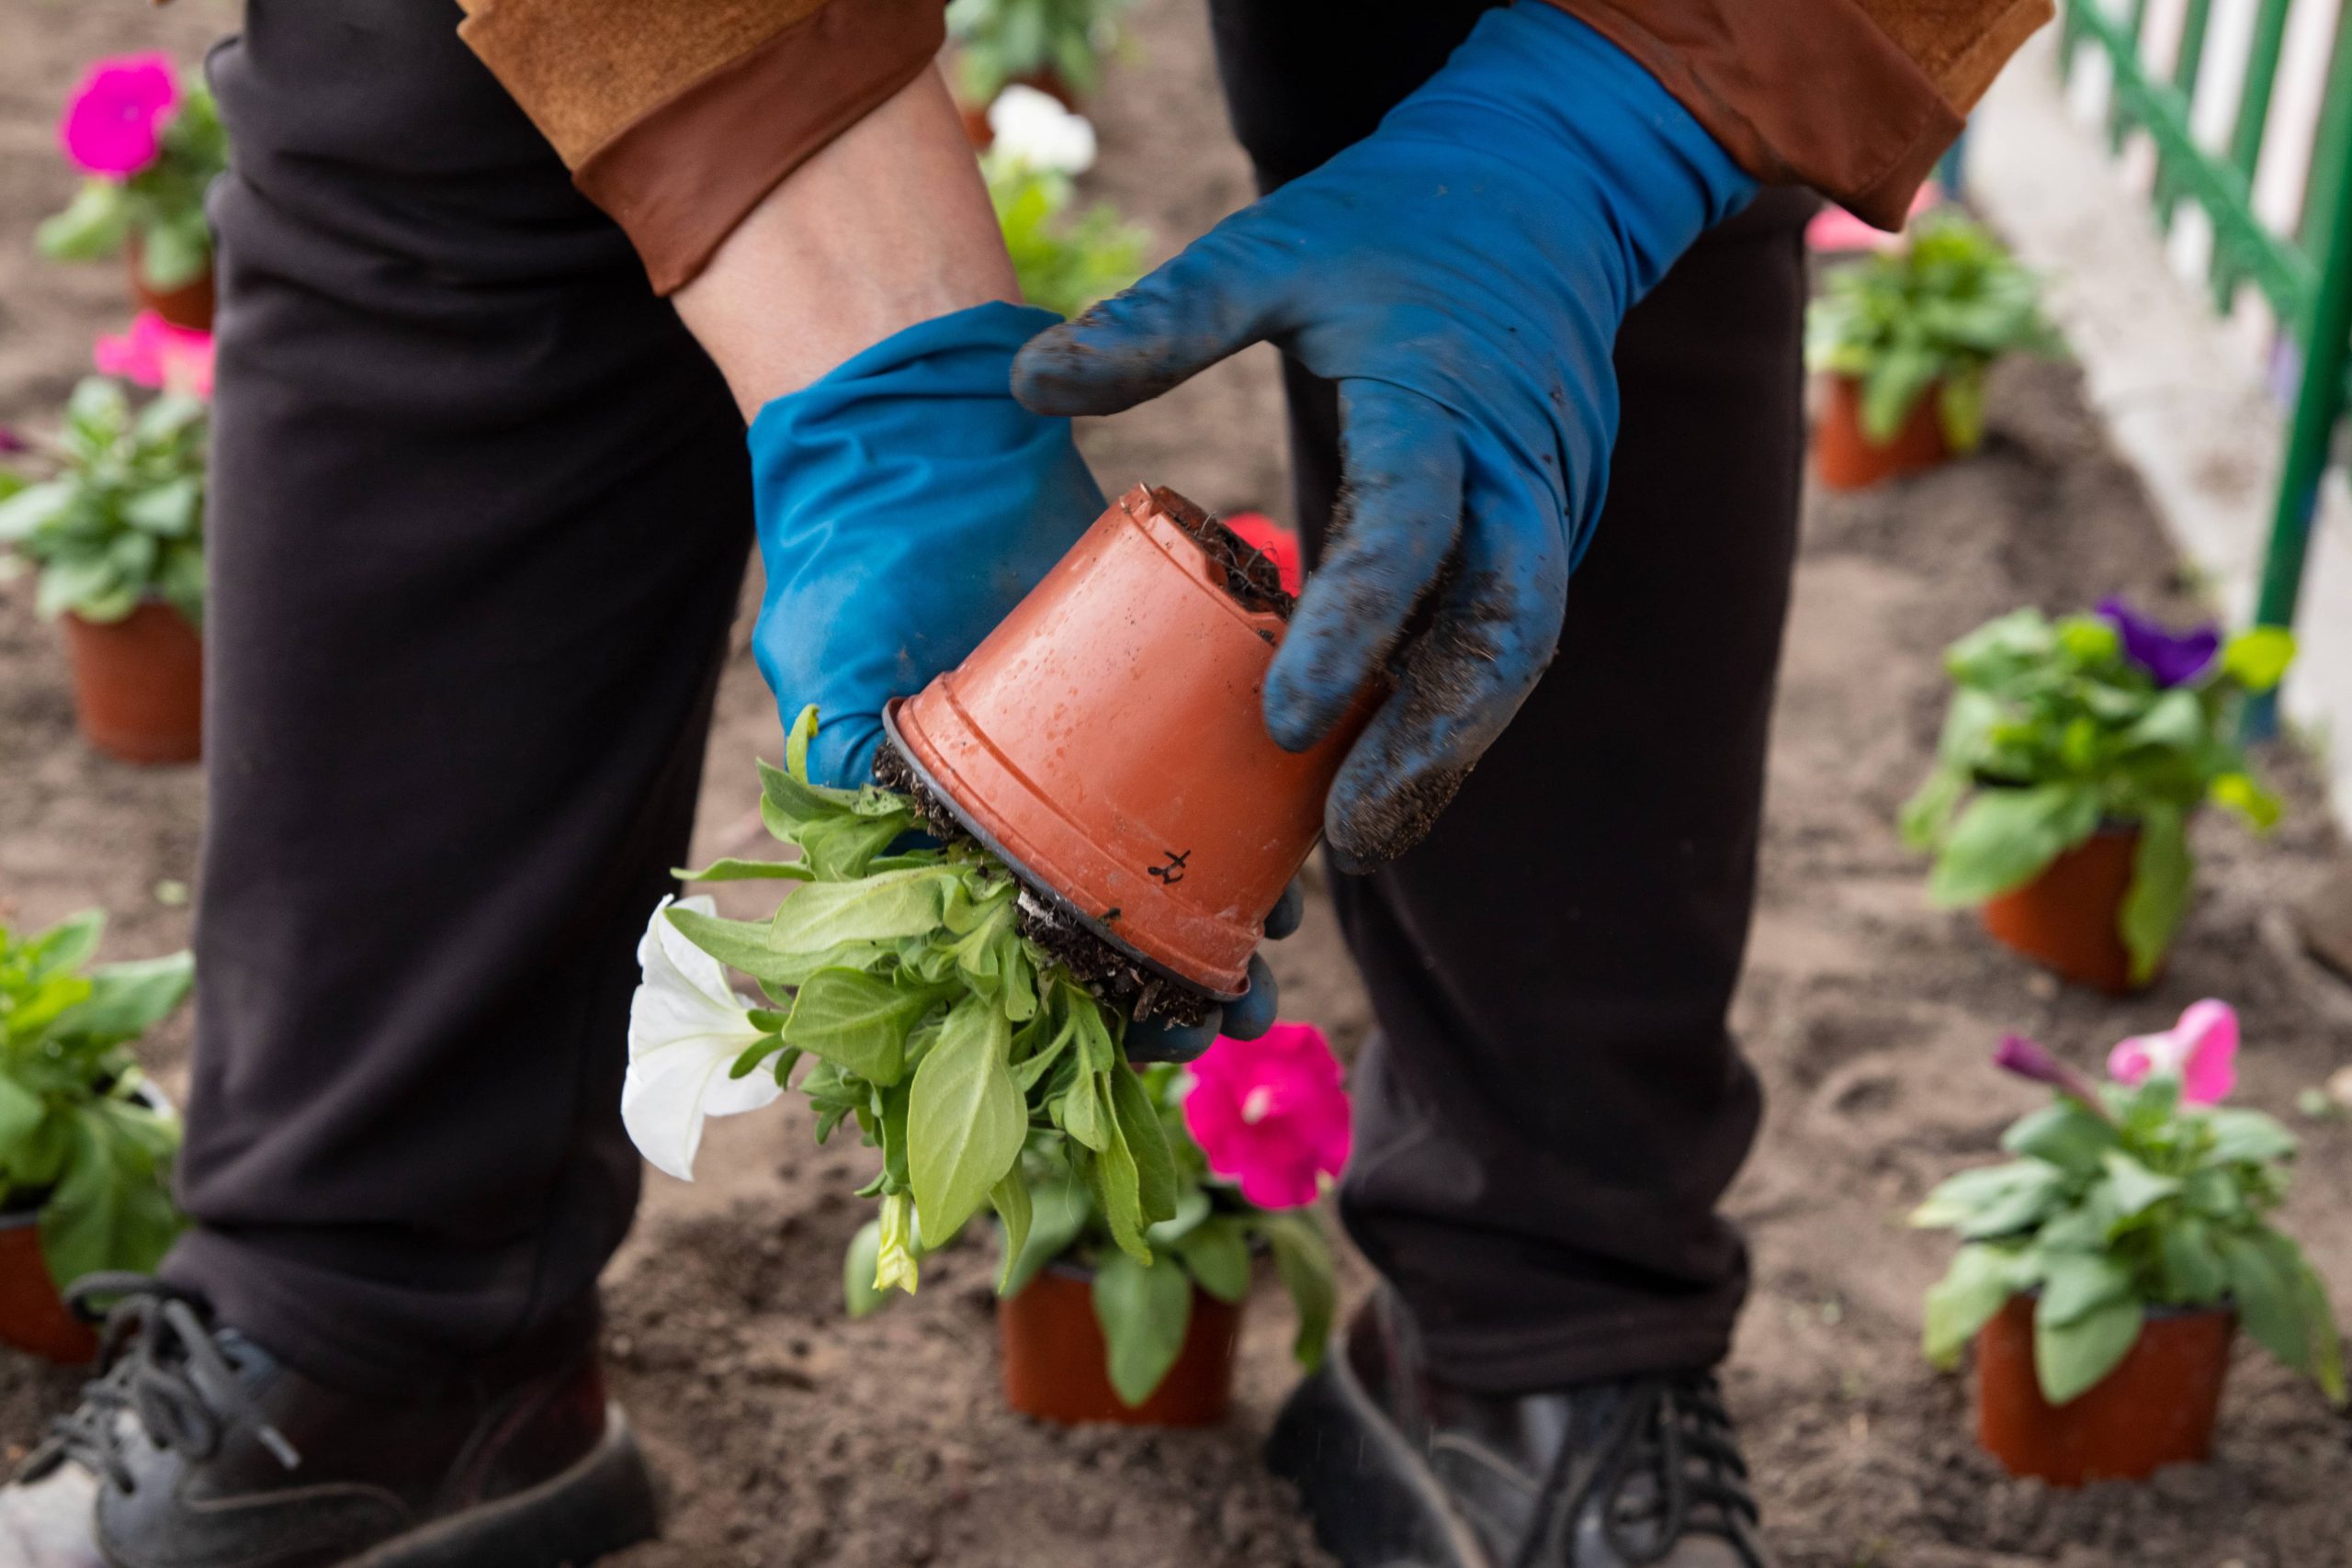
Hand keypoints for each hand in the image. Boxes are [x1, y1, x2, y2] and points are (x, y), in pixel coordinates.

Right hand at [748, 300, 1290, 1045]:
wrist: (914, 424)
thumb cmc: (852, 553)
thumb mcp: (829, 666)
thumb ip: (838, 769)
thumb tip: (857, 887)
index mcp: (952, 828)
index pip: (1025, 950)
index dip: (1086, 1007)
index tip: (1149, 1047)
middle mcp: (1035, 799)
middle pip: (1117, 918)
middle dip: (1178, 977)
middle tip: (1238, 1016)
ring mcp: (1104, 738)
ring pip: (1180, 850)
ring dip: (1233, 907)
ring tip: (1279, 946)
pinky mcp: (1163, 666)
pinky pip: (1222, 749)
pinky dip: (1263, 799)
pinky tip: (1303, 834)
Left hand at [1012, 4, 1754, 866]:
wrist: (1548, 191)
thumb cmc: (1392, 223)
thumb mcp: (1274, 249)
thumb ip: (1165, 320)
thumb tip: (1026, 386)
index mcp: (1440, 400)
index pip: (1410, 532)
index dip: (1354, 631)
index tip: (1284, 721)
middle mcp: (1513, 469)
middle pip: (1504, 631)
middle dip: (1434, 744)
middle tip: (1350, 838)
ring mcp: (1548, 505)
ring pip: (1515, 652)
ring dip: (1448, 750)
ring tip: (1363, 836)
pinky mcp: (1549, 529)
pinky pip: (1505, 635)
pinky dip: (1452, 707)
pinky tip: (1389, 771)